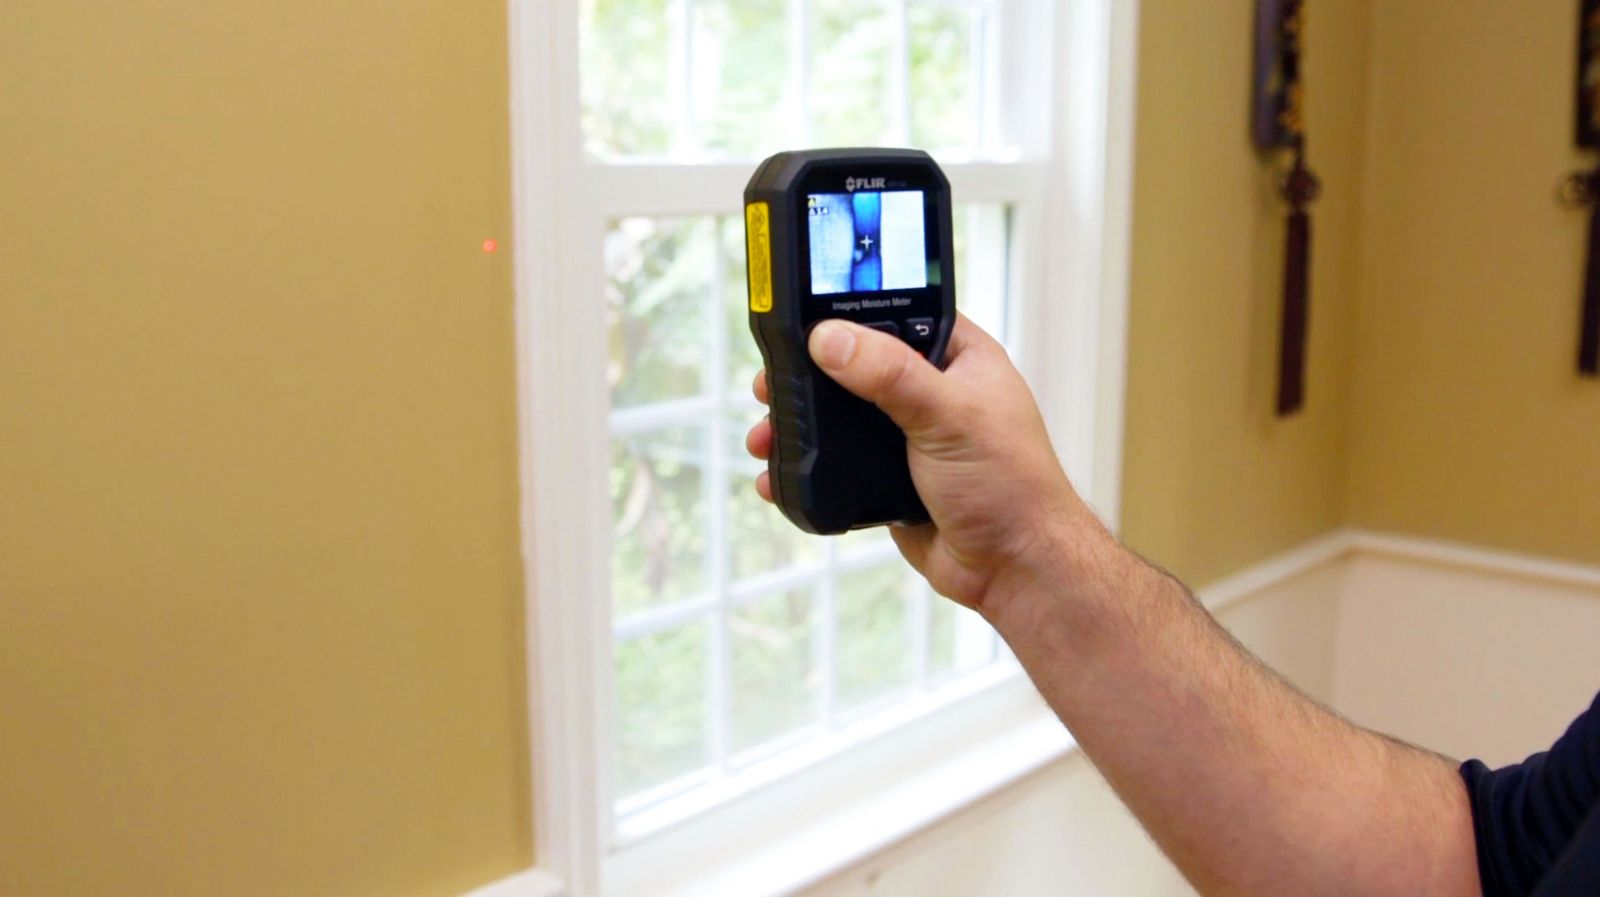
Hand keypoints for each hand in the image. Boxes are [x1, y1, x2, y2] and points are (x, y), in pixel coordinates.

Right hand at [745, 315, 1103, 614]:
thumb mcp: (949, 416)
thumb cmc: (1011, 486)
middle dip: (807, 374)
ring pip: (839, 416)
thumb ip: (891, 374)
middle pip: (854, 364)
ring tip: (766, 431)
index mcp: (957, 357)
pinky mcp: (887, 478)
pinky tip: (779, 473)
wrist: (1013, 568)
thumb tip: (832, 339)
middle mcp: (930, 390)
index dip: (849, 311)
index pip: (895, 311)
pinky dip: (805, 467)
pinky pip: (836, 463)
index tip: (801, 314)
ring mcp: (906, 436)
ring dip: (799, 423)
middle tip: (772, 380)